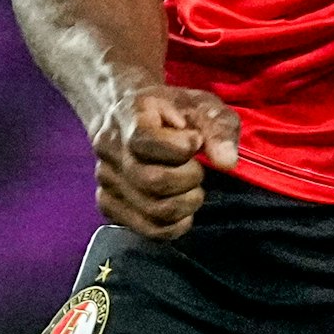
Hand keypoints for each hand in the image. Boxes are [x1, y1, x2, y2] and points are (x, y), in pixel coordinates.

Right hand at [92, 84, 241, 238]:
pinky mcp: (109, 204)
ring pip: (152, 210)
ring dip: (186, 204)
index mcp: (129, 116)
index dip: (182, 147)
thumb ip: (218, 128)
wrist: (126, 115)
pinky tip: (183, 210)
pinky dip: (174, 226)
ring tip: (190, 188)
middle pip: (153, 181)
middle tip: (197, 168)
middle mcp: (111, 149)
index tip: (195, 140)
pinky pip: (146, 229)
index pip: (146, 141)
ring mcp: (106, 180)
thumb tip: (227, 162)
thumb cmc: (170, 110)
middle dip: (189, 178)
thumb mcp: (200, 105)